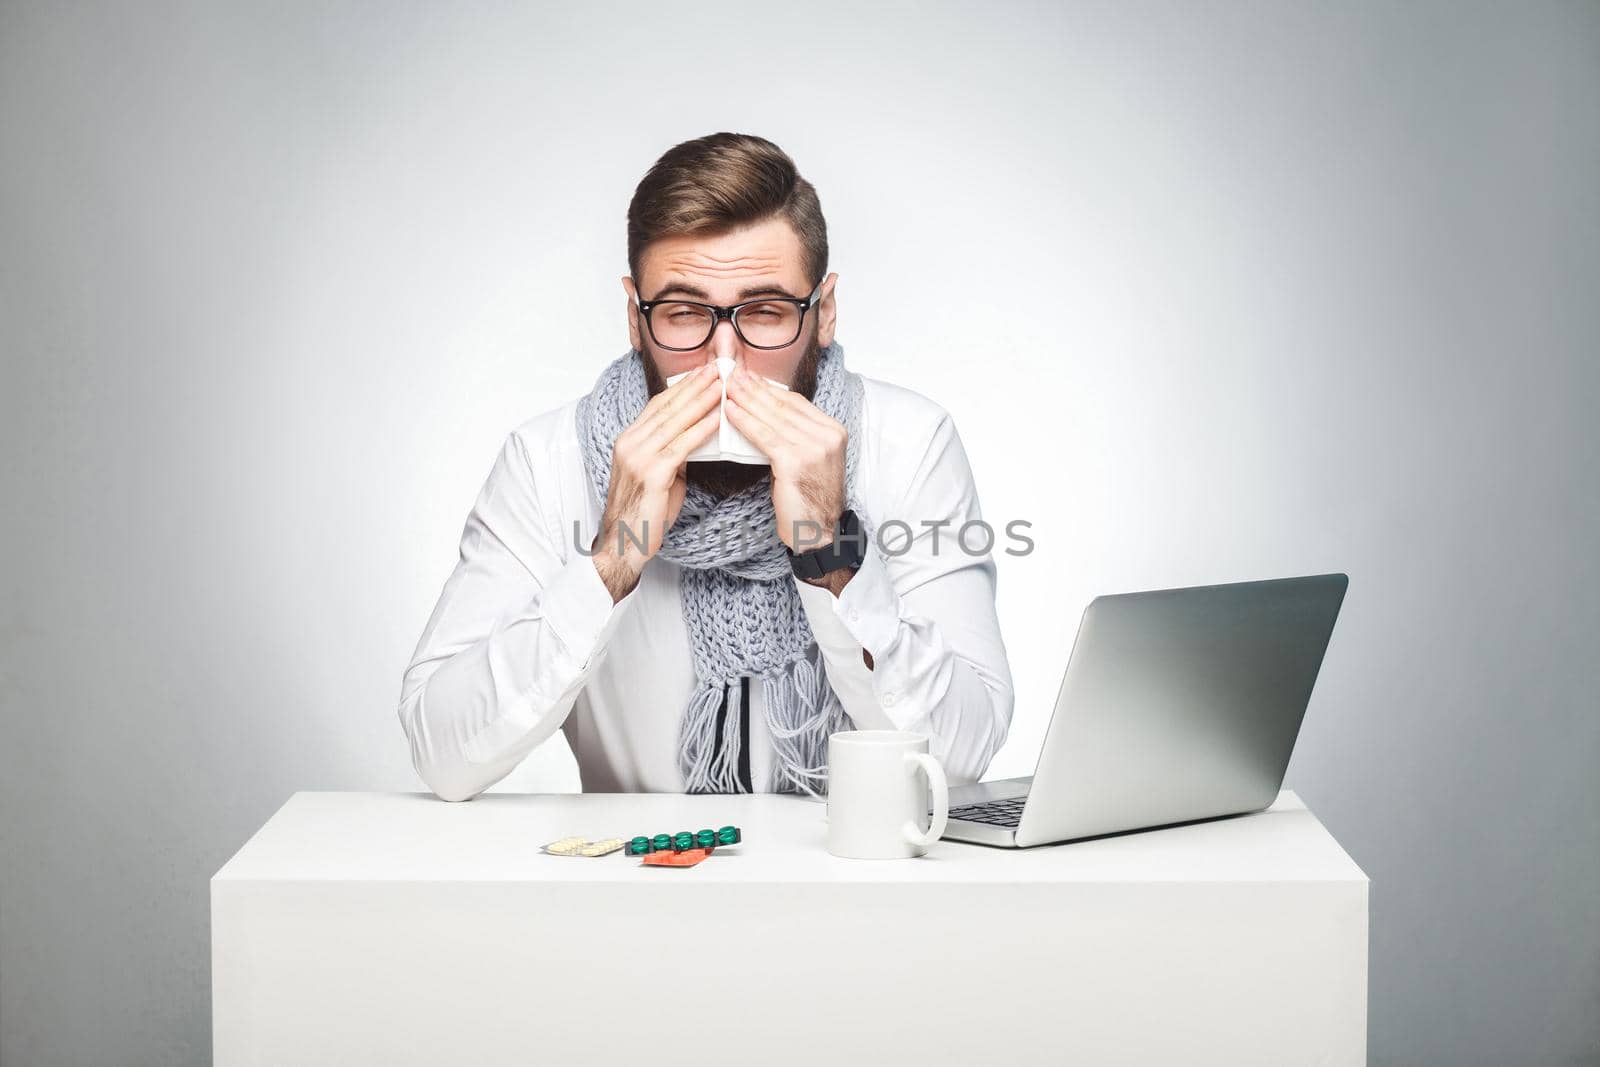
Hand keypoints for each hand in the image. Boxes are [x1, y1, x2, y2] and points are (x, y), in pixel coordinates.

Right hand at [591, 361, 721, 601]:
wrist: (622, 545)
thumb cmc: (644, 514)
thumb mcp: (659, 475)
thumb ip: (672, 453)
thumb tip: (696, 437)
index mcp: (629, 439)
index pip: (659, 404)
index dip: (683, 386)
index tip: (705, 371)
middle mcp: (630, 442)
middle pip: (667, 406)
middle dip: (695, 385)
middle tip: (718, 367)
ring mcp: (637, 457)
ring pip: (674, 421)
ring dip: (701, 400)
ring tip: (723, 384)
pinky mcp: (650, 474)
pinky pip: (680, 446)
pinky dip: (700, 430)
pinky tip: (717, 419)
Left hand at [724, 362, 847, 554]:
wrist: (818, 533)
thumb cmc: (808, 500)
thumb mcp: (809, 460)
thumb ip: (795, 435)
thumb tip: (765, 411)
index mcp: (833, 431)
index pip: (796, 403)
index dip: (769, 389)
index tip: (749, 377)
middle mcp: (828, 436)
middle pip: (783, 406)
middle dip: (755, 388)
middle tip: (732, 373)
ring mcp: (814, 448)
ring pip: (772, 418)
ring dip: (746, 400)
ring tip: (726, 387)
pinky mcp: (796, 461)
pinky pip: (765, 436)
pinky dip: (745, 422)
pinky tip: (729, 411)